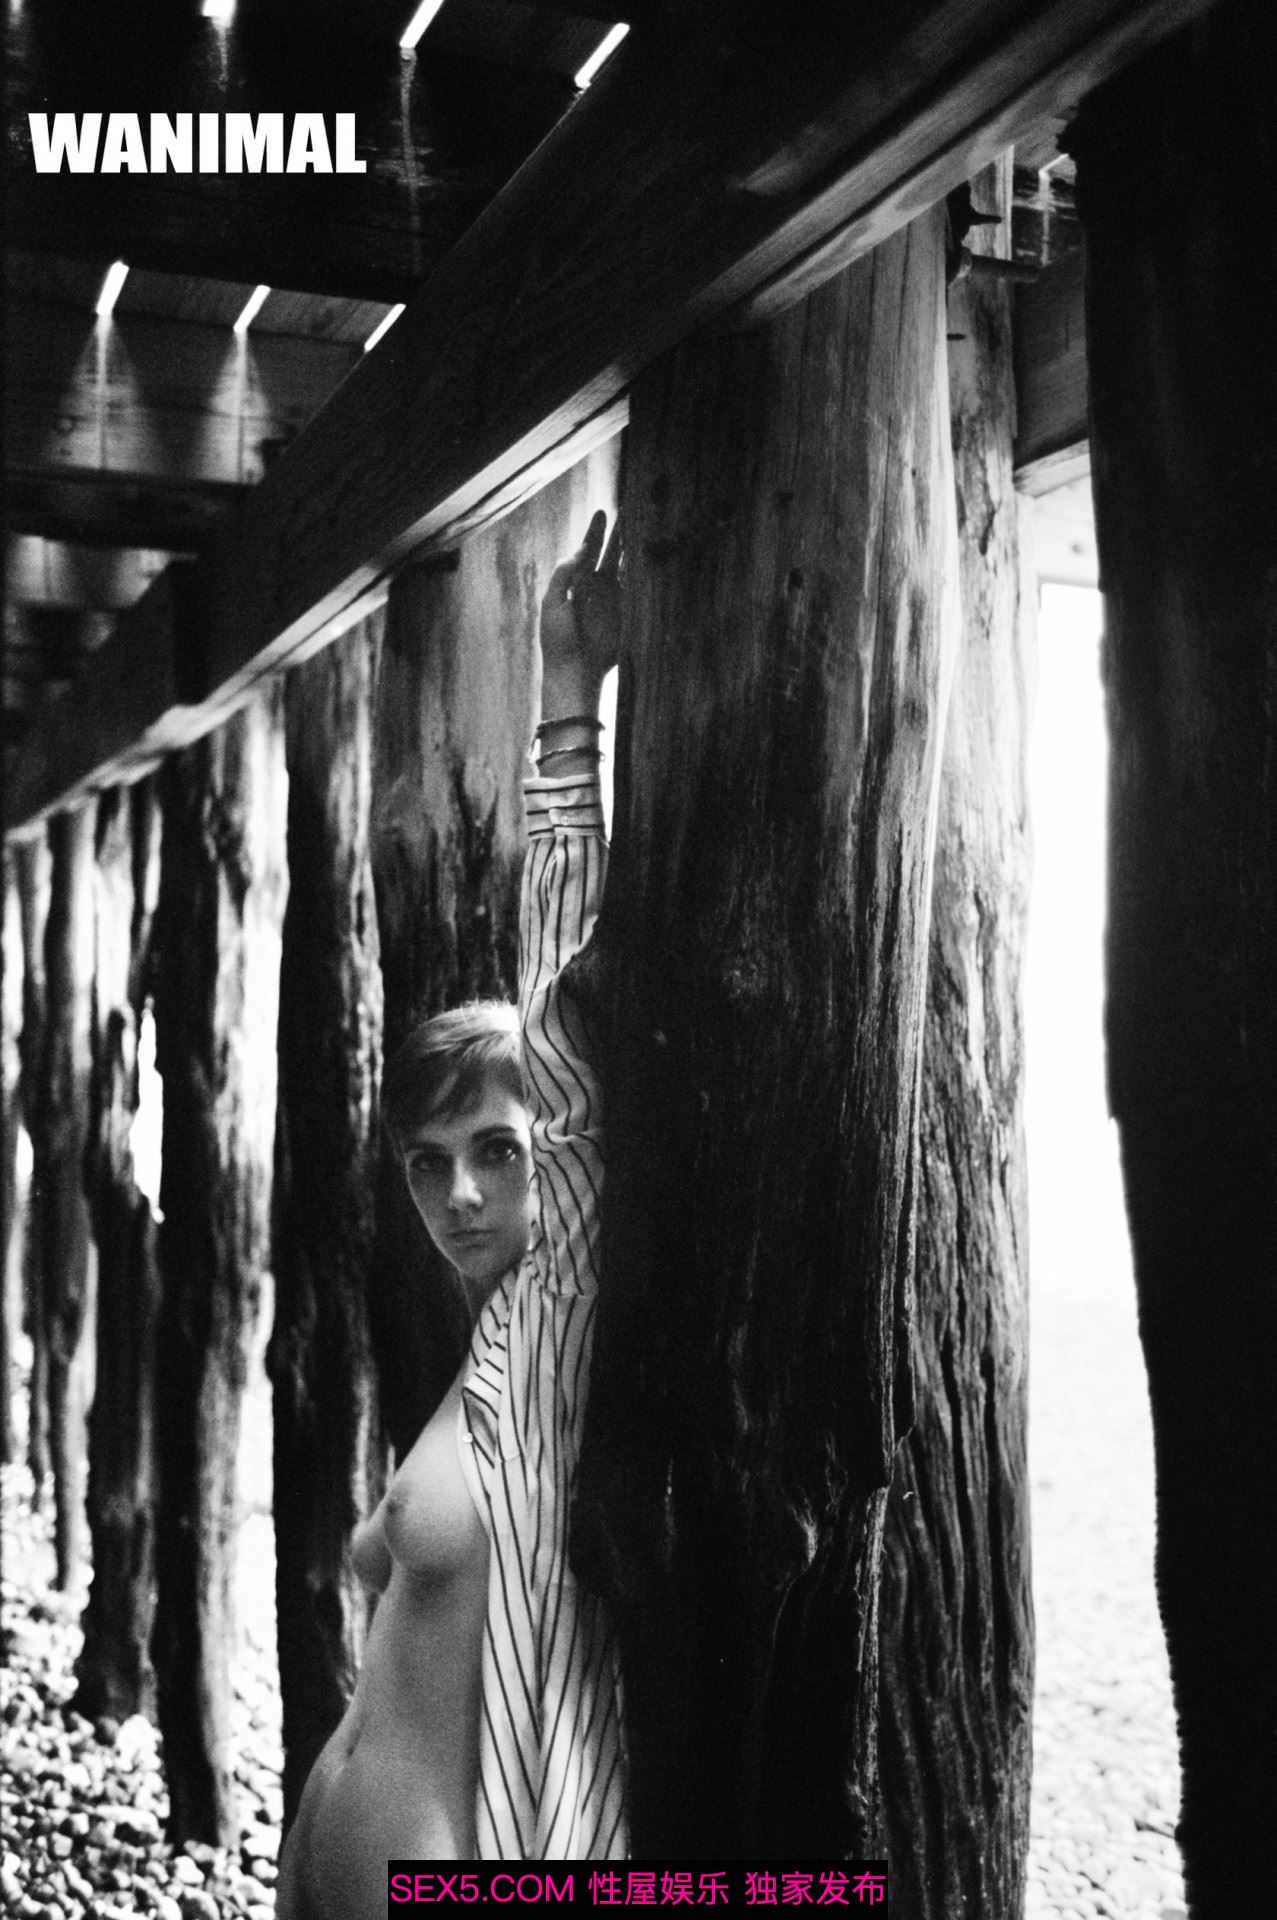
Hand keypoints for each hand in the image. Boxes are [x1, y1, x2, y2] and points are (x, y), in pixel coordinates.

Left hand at [539, 509, 621, 718]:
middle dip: (617, 534)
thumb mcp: (553, 603)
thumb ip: (564, 574)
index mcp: (575, 583)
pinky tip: (649, 559)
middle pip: (608, 554)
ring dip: (632, 551)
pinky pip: (636, 590)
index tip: (602, 513)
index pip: (587, 551)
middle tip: (628, 512)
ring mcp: (612, 600)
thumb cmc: (558, 640)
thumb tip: (580, 550)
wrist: (575, 672)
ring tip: (642, 529)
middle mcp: (595, 588)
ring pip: (625, 569)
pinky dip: (642, 575)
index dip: (595, 532)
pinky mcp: (626, 615)